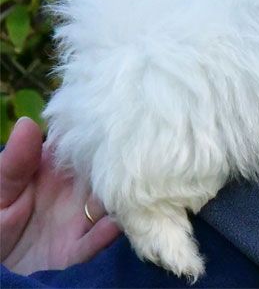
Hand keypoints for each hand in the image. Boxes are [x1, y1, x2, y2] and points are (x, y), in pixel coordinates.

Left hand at [1, 117, 119, 274]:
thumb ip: (14, 164)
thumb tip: (28, 122)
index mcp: (53, 170)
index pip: (81, 143)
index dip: (97, 131)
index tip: (113, 120)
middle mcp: (73, 190)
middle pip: (104, 170)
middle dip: (118, 162)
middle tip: (133, 152)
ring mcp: (78, 219)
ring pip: (110, 201)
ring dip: (120, 196)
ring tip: (127, 189)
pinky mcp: (78, 250)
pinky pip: (99, 238)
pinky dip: (108, 231)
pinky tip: (111, 224)